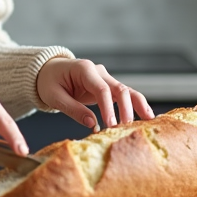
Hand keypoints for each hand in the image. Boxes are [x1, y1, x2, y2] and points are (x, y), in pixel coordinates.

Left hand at [36, 57, 155, 130]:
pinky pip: (123, 95)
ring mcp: (105, 78)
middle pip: (119, 88)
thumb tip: (92, 124)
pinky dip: (134, 104)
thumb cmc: (49, 82)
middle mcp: (98, 71)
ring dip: (137, 104)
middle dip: (125, 108)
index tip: (111, 124)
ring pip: (126, 90)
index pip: (101, 89)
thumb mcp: (54, 96)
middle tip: (126, 127)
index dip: (108, 107)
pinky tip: (146, 116)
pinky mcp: (107, 87)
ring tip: (149, 120)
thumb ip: (73, 109)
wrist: (48, 71)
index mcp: (84, 70)